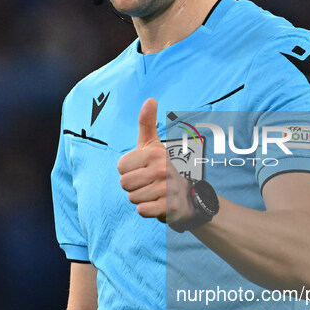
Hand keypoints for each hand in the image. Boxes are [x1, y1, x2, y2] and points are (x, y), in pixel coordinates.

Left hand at [118, 98, 191, 224]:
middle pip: (124, 184)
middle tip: (148, 183)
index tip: (142, 170)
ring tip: (153, 192)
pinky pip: (142, 210)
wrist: (188, 195)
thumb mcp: (154, 144)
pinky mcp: (169, 207)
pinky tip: (156, 203)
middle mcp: (162, 169)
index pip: (120, 167)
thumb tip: (150, 99)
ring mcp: (167, 189)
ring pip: (132, 198)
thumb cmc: (164, 167)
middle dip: (133, 186)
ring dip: (140, 198)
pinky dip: (146, 209)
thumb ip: (148, 123)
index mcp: (155, 154)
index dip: (128, 170)